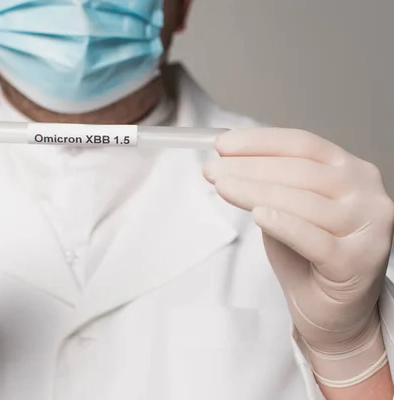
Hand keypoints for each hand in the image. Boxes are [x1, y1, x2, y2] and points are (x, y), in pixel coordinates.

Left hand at [203, 128, 393, 386]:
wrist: (332, 308)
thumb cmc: (307, 254)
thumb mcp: (287, 209)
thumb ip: (269, 185)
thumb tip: (226, 163)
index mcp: (351, 170)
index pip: (303, 145)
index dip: (259, 142)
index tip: (221, 145)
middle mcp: (367, 193)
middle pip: (301, 171)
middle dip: (250, 168)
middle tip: (212, 170)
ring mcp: (369, 228)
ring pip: (304, 202)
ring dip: (256, 192)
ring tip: (222, 187)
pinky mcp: (358, 262)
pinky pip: (316, 240)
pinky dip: (285, 224)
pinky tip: (258, 214)